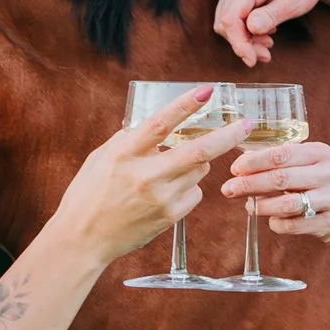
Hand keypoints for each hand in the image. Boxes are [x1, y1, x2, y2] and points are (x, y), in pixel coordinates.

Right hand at [49, 86, 251, 264]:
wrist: (83, 238)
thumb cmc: (88, 194)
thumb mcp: (101, 158)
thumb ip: (128, 139)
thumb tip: (157, 122)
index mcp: (123, 155)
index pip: (160, 124)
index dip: (186, 106)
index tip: (208, 91)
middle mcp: (144, 176)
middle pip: (197, 152)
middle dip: (227, 136)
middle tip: (246, 124)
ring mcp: (160, 198)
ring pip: (199, 171)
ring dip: (197, 162)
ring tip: (174, 167)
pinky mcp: (169, 217)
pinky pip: (194, 193)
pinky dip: (189, 186)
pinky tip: (168, 191)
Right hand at [214, 0, 329, 66]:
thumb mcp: (298, 1)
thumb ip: (272, 14)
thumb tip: (250, 29)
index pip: (230, 18)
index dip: (238, 43)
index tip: (252, 60)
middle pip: (224, 21)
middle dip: (242, 43)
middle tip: (265, 56)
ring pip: (225, 18)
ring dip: (243, 37)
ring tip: (267, 44)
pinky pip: (231, 11)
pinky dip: (244, 27)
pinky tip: (263, 31)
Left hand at [221, 141, 329, 244]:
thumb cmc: (327, 179)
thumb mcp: (312, 161)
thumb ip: (282, 161)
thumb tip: (242, 167)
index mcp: (320, 154)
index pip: (281, 155)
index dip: (253, 162)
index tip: (234, 168)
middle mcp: (329, 175)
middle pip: (281, 179)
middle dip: (250, 184)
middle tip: (229, 188)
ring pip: (288, 205)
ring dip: (262, 206)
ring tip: (250, 206)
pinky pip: (296, 226)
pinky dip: (278, 223)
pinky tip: (273, 219)